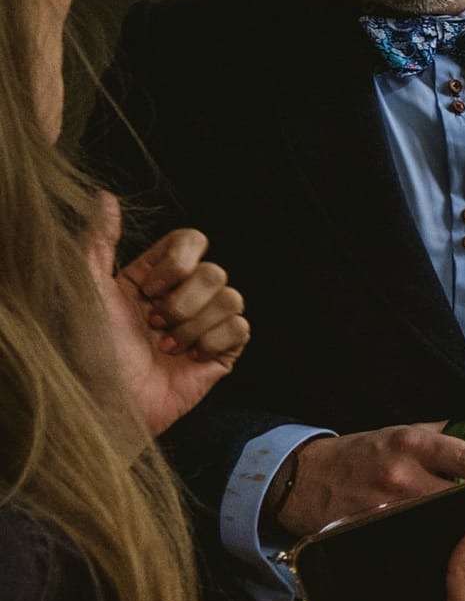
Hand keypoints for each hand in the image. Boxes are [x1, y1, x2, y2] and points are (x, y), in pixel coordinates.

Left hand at [87, 193, 249, 440]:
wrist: (109, 404)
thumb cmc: (90, 352)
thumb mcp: (87, 289)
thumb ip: (98, 240)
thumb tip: (104, 196)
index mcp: (153, 278)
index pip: (191, 242)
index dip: (175, 264)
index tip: (145, 290)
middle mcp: (181, 297)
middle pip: (214, 270)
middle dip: (183, 301)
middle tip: (155, 325)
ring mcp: (205, 325)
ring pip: (231, 297)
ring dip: (195, 325)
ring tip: (169, 347)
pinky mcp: (222, 353)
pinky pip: (240, 327)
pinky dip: (213, 341)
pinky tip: (190, 358)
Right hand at [274, 426, 464, 537]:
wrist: (301, 479)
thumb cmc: (358, 454)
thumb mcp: (399, 433)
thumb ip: (440, 437)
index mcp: (410, 444)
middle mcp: (399, 475)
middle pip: (456, 496)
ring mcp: (384, 509)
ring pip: (436, 524)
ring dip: (459, 530)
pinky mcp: (370, 535)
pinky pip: (409, 544)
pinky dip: (429, 548)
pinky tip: (445, 554)